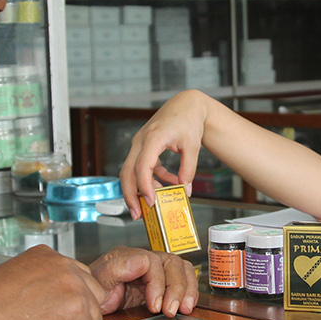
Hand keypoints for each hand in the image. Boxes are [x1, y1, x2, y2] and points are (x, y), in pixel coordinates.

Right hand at [0, 245, 107, 319]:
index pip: (78, 276)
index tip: (55, 308)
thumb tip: (55, 299)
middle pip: (92, 292)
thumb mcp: (15, 275)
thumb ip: (41, 280)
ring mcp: (73, 288)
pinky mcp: (75, 312)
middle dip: (77, 311)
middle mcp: (64, 266)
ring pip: (92, 314)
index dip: (68, 297)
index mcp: (48, 255)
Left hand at [92, 247, 198, 317]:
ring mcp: (156, 270)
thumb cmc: (94, 294)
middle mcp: (145, 260)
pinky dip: (189, 292)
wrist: (93, 305)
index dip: (157, 284)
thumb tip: (141, 261)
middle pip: (172, 263)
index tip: (154, 305)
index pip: (153, 262)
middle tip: (171, 310)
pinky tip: (186, 306)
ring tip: (184, 309)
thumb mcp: (97, 283)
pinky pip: (184, 279)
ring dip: (187, 289)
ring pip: (182, 269)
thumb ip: (116, 269)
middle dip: (176, 288)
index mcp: (127, 257)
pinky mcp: (163, 283)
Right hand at [119, 91, 210, 219]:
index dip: (145, 186)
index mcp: (153, 138)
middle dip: (130, 195)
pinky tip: (168, 184)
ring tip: (151, 205)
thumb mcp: (193, 146)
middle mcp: (141, 141)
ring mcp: (140, 144)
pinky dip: (152, 178)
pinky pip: (142, 167)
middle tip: (137, 214)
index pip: (142, 166)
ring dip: (140, 190)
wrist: (185, 105)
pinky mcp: (143, 147)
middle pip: (127, 172)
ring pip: (131, 171)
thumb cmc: (188, 120)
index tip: (151, 202)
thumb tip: (185, 190)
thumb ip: (188, 169)